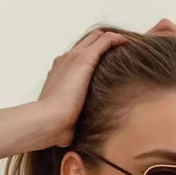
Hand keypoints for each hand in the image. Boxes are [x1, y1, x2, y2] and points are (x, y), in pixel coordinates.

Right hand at [37, 28, 128, 146]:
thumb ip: (72, 122)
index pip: (77, 56)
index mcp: (59, 73)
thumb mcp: (65, 123)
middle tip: (121, 50)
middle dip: (104, 43)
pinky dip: (116, 40)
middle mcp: (65, 60)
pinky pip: (104, 41)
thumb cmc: (55, 127)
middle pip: (87, 41)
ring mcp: (73, 58)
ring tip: (127, 46)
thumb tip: (73, 137)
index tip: (107, 63)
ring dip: (111, 40)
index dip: (93, 56)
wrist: (48, 121)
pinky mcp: (84, 60)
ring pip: (96, 37)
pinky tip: (127, 43)